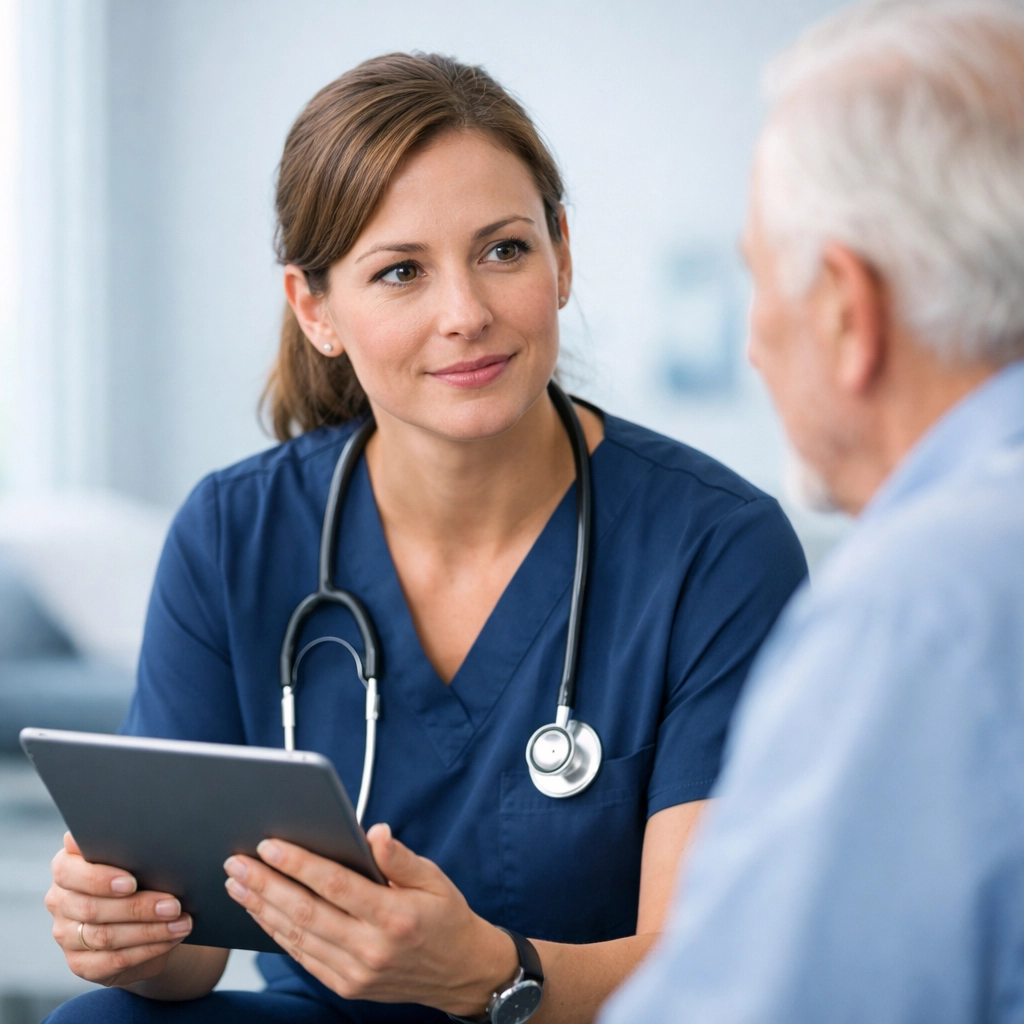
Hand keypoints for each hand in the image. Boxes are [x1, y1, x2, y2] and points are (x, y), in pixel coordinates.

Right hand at [46, 832, 192, 986]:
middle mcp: (60, 901)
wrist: (142, 916)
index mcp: (66, 867)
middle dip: (138, 908)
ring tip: (181, 924)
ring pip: (105, 936)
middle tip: (174, 905)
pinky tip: (170, 940)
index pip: (69, 872)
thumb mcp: (134, 858)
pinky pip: (113, 960)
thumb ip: (128, 847)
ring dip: (149, 930)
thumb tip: (148, 835)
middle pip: (92, 908)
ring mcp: (66, 935)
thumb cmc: (139, 876)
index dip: (100, 879)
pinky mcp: (80, 963)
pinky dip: (147, 950)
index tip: (131, 882)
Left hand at [224, 824, 518, 1015]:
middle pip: (306, 913)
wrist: (461, 972)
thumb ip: (400, 857)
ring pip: (298, 937)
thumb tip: (374, 833)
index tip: (270, 845)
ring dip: (262, 909)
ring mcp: (356, 972)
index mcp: (394, 915)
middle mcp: (372, 948)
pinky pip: (303, 957)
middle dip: (266, 884)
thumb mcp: (434, 878)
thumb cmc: (446, 916)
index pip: (335, 885)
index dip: (299, 864)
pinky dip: (277, 934)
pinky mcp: (347, 985)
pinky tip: (261, 913)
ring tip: (238, 884)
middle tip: (237, 862)